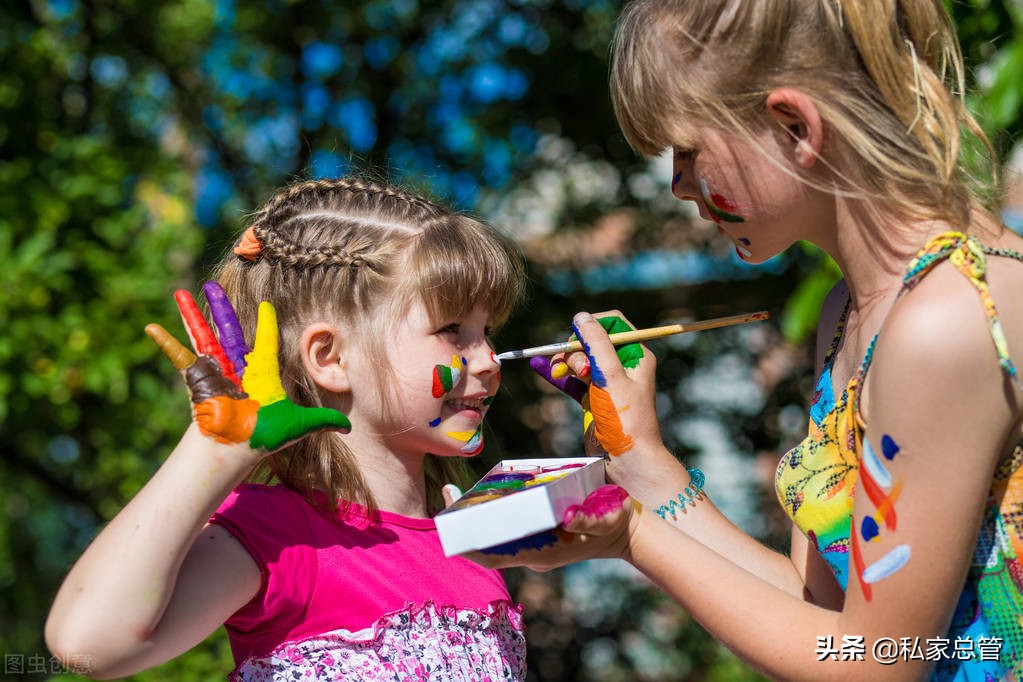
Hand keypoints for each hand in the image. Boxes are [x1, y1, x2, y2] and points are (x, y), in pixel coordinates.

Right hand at [145, 282, 350, 452]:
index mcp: (261, 372)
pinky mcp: (197, 377)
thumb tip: (346, 426)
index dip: (265, 323)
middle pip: (229, 329)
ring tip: (180, 292)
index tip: (267, 305)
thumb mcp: (298, 426)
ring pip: (203, 334)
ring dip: (191, 313)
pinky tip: (151, 328)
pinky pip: (179, 356)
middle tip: (214, 285)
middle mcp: (237, 367)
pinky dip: (166, 343)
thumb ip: (322, 421)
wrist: (233, 451)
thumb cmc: (263, 438)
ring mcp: (215, 370)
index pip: (264, 340)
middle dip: (223, 307)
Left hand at [459, 484, 639, 570]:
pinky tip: (486, 491)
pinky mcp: (539, 534)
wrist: (628, 532)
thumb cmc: (617, 524)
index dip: (470, 545)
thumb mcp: (607, 518)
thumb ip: (589, 519)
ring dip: (477, 516)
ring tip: (458, 491)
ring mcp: (535, 545)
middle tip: (448, 493)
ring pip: (497, 535)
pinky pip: (509, 526)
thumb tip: (567, 515)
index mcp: (542, 553)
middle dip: (466, 523)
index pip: (496, 556)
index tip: (450, 525)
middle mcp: (533, 552)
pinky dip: (495, 512)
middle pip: (490, 543)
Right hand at [544, 311, 686, 503]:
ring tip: (557, 372)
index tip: (577, 336)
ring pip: (580, 359)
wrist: (628, 462)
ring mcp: (606, 383)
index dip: (592, 326)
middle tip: (576, 369)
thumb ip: (596, 344)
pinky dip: (558, 374)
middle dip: (576, 349)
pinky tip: (540, 367)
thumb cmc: (626, 420)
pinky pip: (572, 379)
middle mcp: (622, 366)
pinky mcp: (593, 398)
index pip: (613, 324)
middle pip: (592, 341)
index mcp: (636, 356)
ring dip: (565, 362)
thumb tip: (580, 316)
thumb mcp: (610, 377)